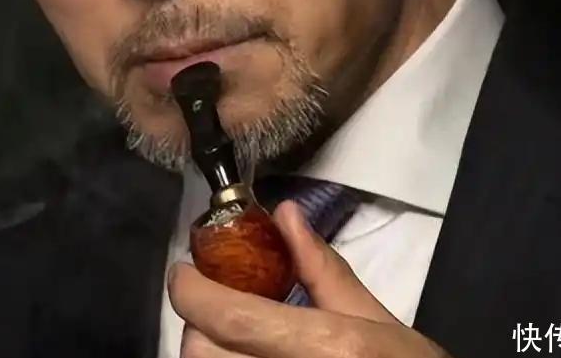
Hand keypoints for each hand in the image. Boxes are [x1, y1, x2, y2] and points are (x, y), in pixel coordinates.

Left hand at [168, 199, 450, 357]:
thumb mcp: (377, 319)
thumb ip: (323, 270)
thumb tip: (285, 215)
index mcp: (323, 348)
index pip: (230, 319)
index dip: (192, 291)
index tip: (183, 271)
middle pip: (203, 352)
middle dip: (202, 325)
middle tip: (221, 304)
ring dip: (213, 350)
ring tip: (240, 334)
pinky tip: (249, 353)